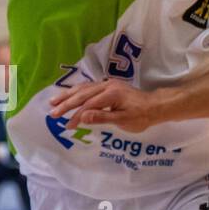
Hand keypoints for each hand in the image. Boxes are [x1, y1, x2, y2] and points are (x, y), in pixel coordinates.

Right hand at [47, 78, 168, 130]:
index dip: (76, 115)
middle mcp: (107, 86)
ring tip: (53, 101)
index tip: (67, 125)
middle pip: (82, 94)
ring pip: (83, 88)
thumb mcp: (124, 120)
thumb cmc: (142, 116)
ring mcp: (107, 84)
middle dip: (66, 104)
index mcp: (111, 94)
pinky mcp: (108, 86)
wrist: (156, 106)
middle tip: (52, 113)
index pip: (88, 105)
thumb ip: (102, 117)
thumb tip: (82, 117)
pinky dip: (76, 91)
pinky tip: (69, 95)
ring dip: (67, 95)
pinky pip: (88, 87)